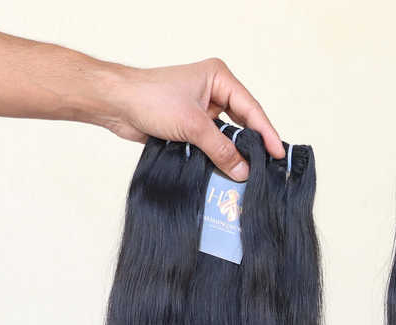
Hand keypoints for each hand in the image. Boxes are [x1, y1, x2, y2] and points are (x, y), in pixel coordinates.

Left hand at [104, 58, 284, 179]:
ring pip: (227, 137)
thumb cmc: (149, 97)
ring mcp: (203, 111)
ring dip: (234, 155)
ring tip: (250, 175)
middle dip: (253, 146)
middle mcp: (214, 93)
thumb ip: (220, 149)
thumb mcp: (192, 125)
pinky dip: (219, 159)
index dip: (266, 133)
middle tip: (269, 168)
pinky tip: (227, 174)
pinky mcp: (192, 128)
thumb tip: (243, 170)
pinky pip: (212, 147)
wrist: (117, 104)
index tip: (278, 154)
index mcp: (219, 78)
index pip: (251, 109)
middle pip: (243, 124)